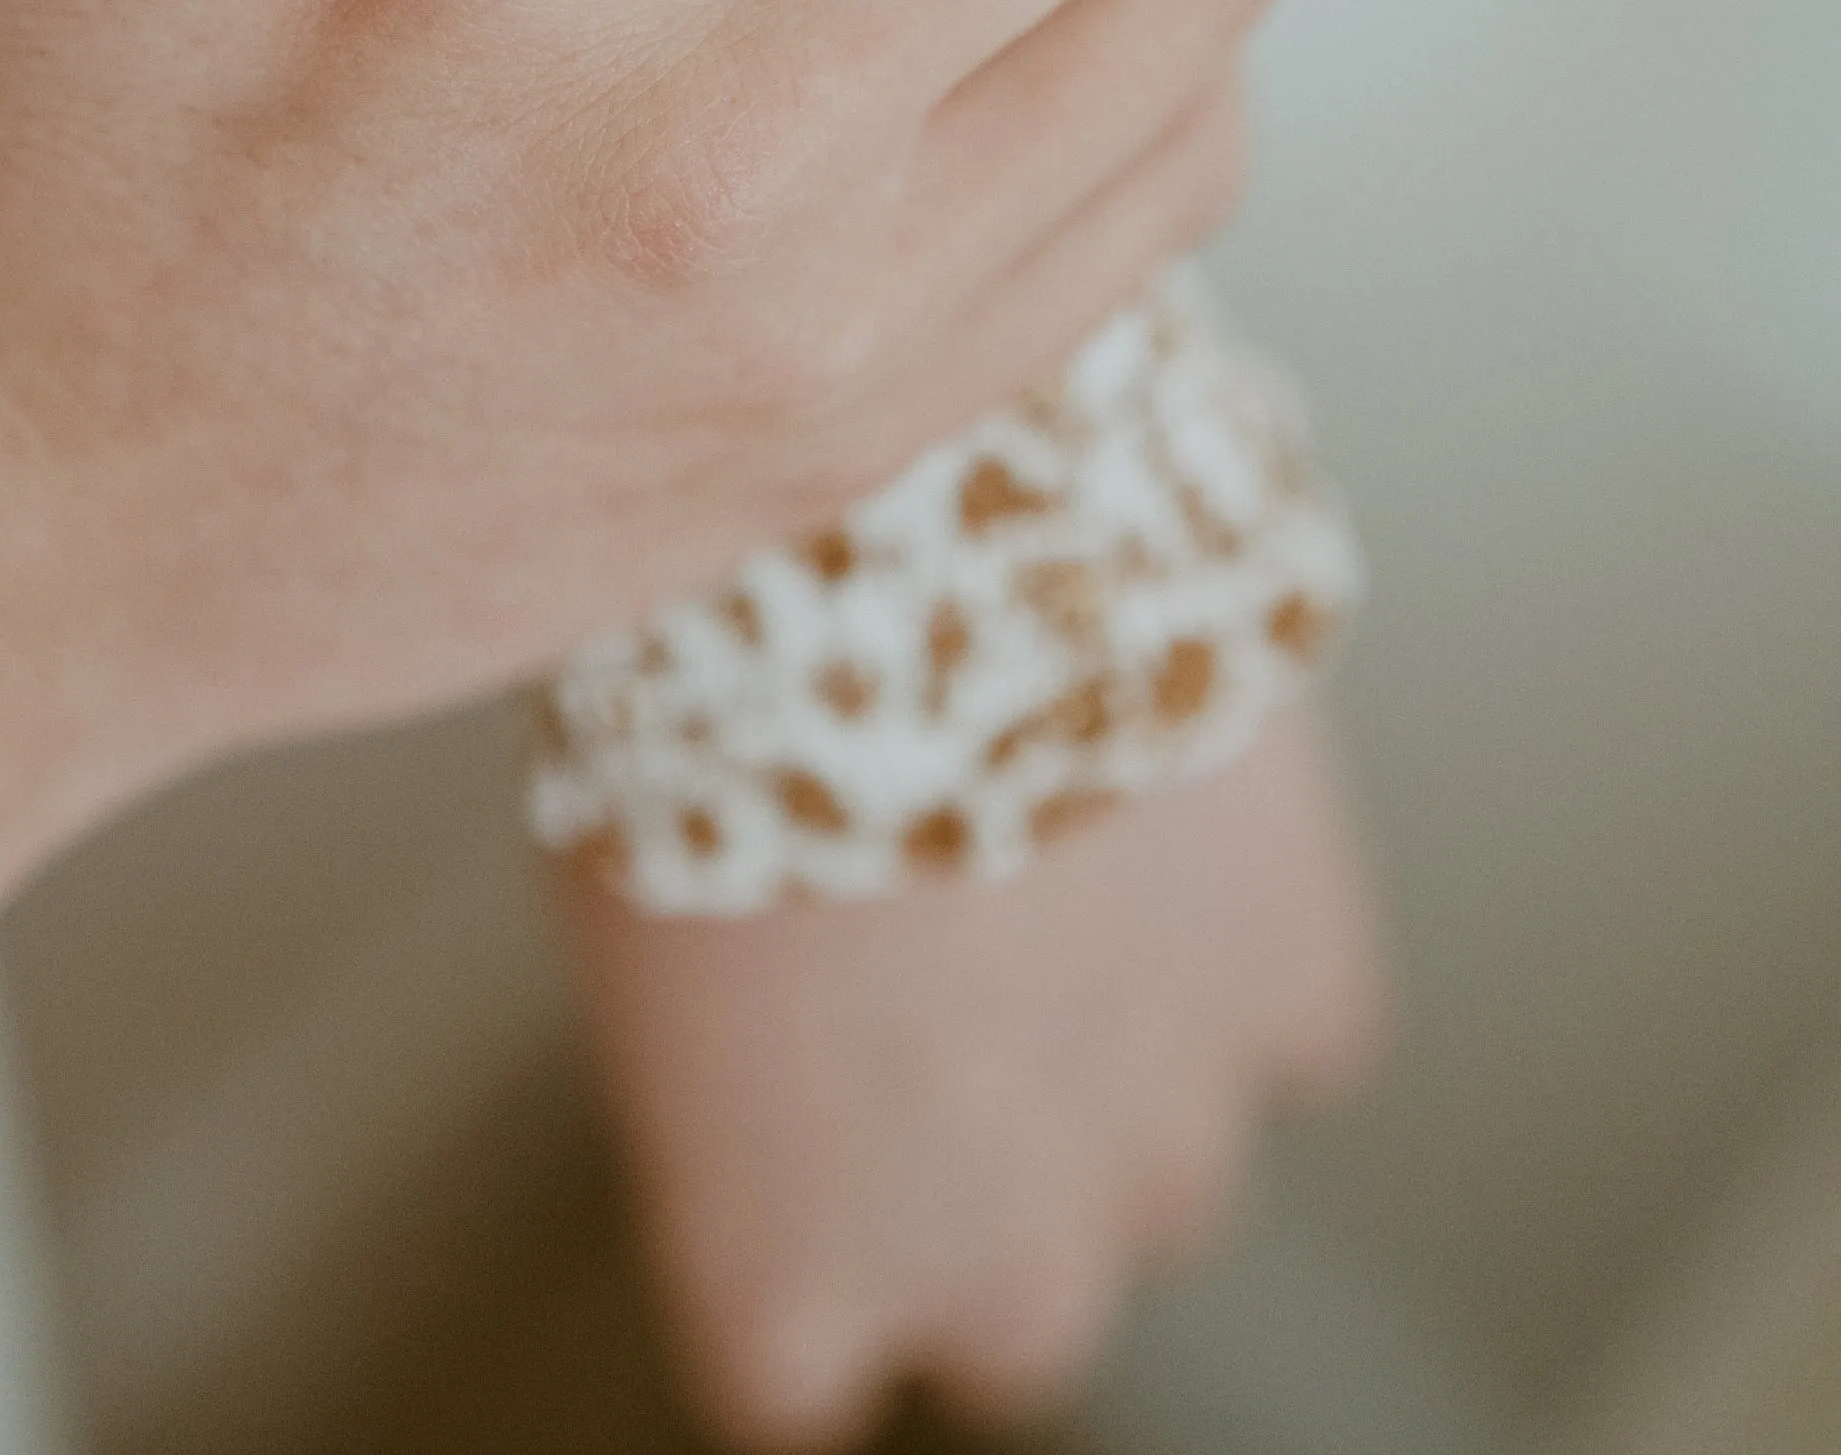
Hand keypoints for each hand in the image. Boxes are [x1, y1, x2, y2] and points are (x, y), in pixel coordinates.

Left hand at [564, 704, 1387, 1448]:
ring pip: (1169, 1178)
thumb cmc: (706, 714)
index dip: (797, 1241)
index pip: (799, 1383)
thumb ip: (731, 1066)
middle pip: (1011, 1312)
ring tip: (1041, 863)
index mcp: (789, 1282)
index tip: (794, 1144)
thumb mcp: (625, 919)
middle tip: (933, 1004)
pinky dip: (1242, 937)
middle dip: (984, 1191)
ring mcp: (1170, 1142)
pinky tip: (1154, 810)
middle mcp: (994, 1271)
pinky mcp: (1297, 992)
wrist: (894, 551)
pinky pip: (1291, 1020)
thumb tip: (777, 1043)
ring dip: (1120, 1060)